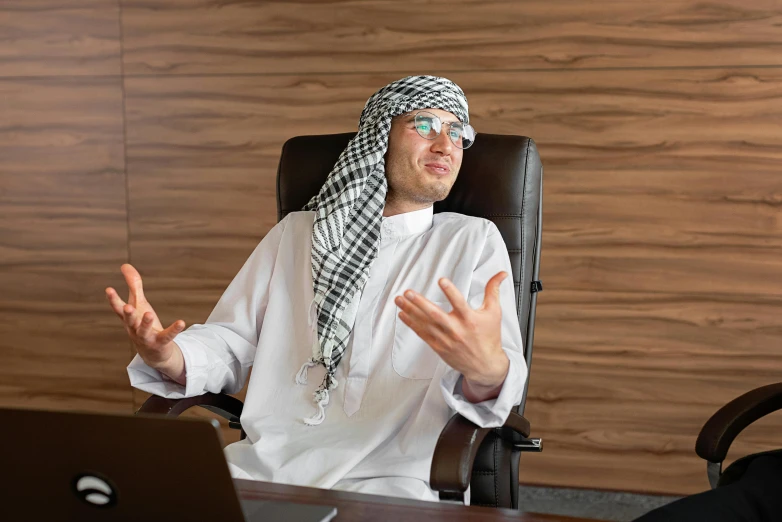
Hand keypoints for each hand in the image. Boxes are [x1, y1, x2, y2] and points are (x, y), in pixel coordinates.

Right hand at [105, 264, 185, 382]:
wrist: (152, 353)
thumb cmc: (143, 324)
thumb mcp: (139, 304)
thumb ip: (133, 285)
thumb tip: (124, 265)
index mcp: (129, 318)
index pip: (118, 308)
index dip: (113, 299)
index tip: (109, 289)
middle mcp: (134, 328)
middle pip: (129, 321)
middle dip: (128, 314)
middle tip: (127, 306)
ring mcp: (146, 337)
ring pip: (143, 331)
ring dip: (146, 323)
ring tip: (149, 314)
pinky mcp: (160, 343)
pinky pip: (167, 336)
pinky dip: (174, 329)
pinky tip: (181, 322)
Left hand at [394, 271, 509, 398]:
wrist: (484, 365)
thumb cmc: (489, 338)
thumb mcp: (494, 313)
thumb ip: (493, 291)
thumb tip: (501, 274)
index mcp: (470, 319)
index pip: (459, 303)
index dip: (450, 292)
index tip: (441, 281)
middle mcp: (456, 329)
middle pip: (435, 315)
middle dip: (420, 303)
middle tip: (409, 292)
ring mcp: (446, 339)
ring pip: (425, 323)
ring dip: (410, 311)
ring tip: (400, 299)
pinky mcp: (438, 346)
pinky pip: (422, 334)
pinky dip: (412, 324)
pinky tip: (403, 314)